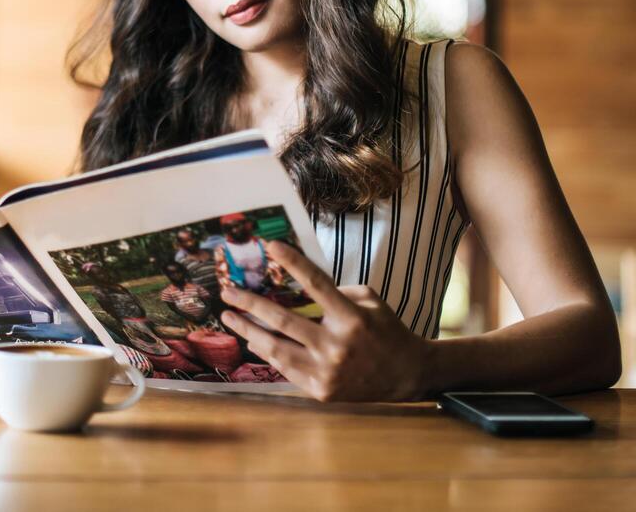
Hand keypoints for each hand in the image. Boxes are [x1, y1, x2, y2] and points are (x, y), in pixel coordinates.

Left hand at [218, 241, 431, 401]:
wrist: (407, 375)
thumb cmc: (386, 331)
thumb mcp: (371, 302)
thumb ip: (338, 292)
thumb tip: (299, 287)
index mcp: (352, 317)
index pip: (316, 284)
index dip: (293, 262)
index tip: (271, 246)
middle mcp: (337, 345)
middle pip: (283, 319)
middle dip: (250, 303)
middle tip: (228, 291)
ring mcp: (327, 371)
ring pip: (276, 347)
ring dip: (248, 330)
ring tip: (229, 317)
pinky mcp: (321, 390)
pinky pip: (284, 368)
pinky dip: (265, 352)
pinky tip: (252, 339)